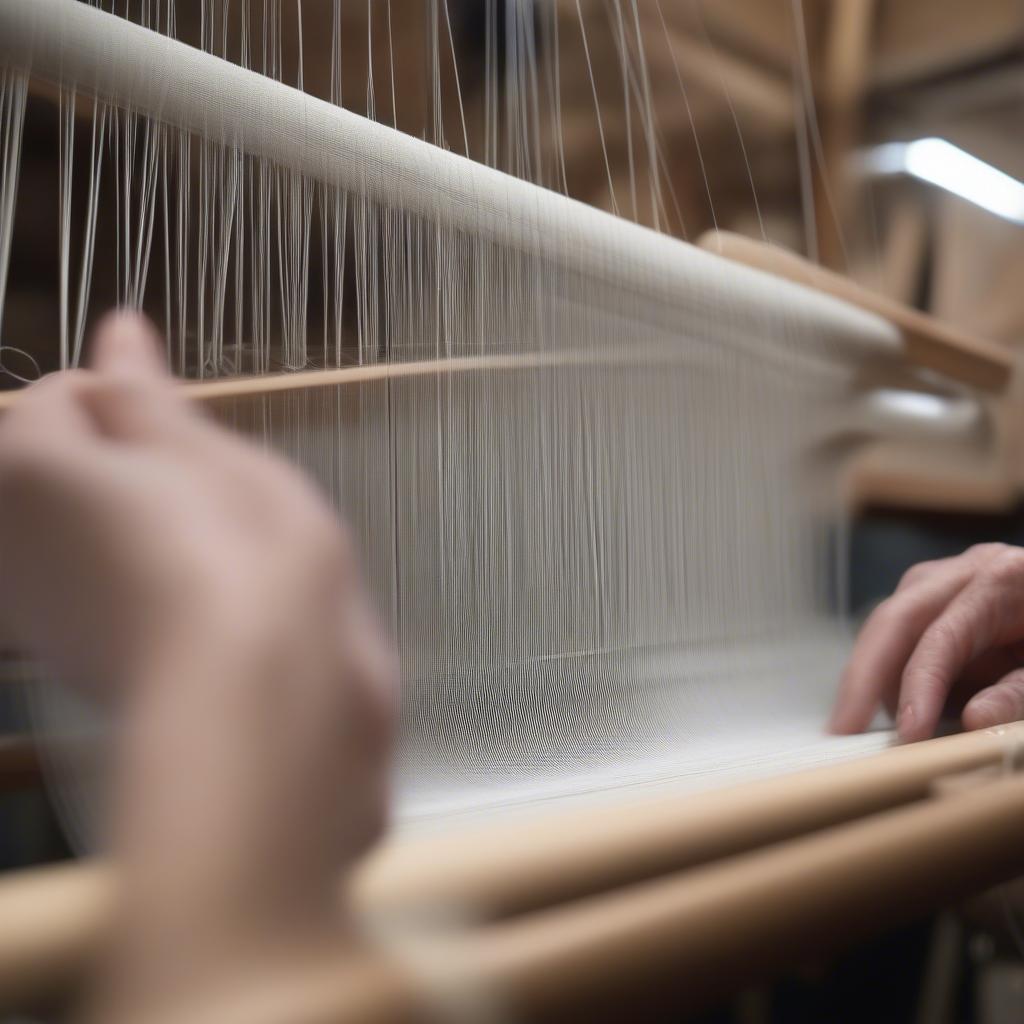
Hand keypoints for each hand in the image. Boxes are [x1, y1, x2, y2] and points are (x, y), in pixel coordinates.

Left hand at [0, 312, 396, 1017]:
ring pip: (95, 533)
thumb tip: (116, 332)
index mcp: (34, 468)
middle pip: (71, 472)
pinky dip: (152, 582)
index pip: (62, 398)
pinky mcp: (87, 669)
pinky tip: (211, 600)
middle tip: (210, 487)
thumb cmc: (239, 549)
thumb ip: (147, 395)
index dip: (130, 400)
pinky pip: (112, 592)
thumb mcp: (204, 449)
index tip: (193, 428)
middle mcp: (17, 542)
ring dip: (147, 523)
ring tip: (221, 544)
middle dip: (133, 464)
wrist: (264, 699)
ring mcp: (46, 614)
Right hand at [830, 543, 1023, 741]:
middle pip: (895, 619)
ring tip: (874, 730)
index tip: (908, 734)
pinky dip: (897, 675)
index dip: (919, 686)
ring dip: (877, 679)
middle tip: (842, 729)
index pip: (941, 635)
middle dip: (863, 677)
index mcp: (1004, 578)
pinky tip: (904, 711)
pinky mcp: (942, 602)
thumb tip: (974, 722)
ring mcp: (949, 582)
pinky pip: (905, 637)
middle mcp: (966, 571)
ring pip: (891, 626)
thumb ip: (1023, 694)